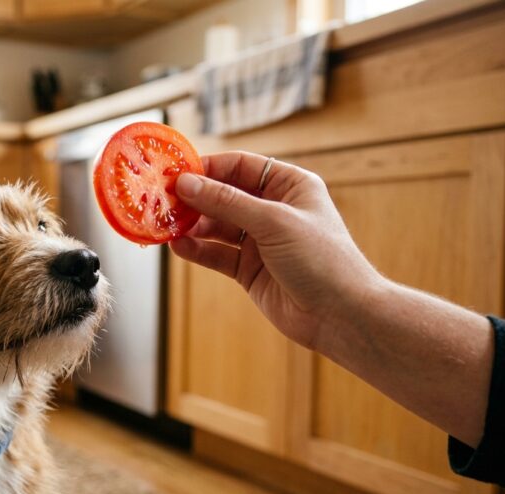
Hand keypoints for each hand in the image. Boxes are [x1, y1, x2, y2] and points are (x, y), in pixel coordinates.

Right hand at [169, 151, 382, 349]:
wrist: (341, 315)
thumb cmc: (322, 260)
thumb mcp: (274, 222)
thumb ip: (227, 202)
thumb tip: (187, 183)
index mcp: (289, 186)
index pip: (240, 167)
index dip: (208, 169)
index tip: (176, 174)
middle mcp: (273, 210)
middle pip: (223, 196)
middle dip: (194, 198)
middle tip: (162, 200)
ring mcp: (260, 241)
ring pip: (216, 226)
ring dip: (191, 225)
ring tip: (166, 225)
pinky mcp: (249, 270)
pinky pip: (216, 254)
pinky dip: (197, 250)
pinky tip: (178, 246)